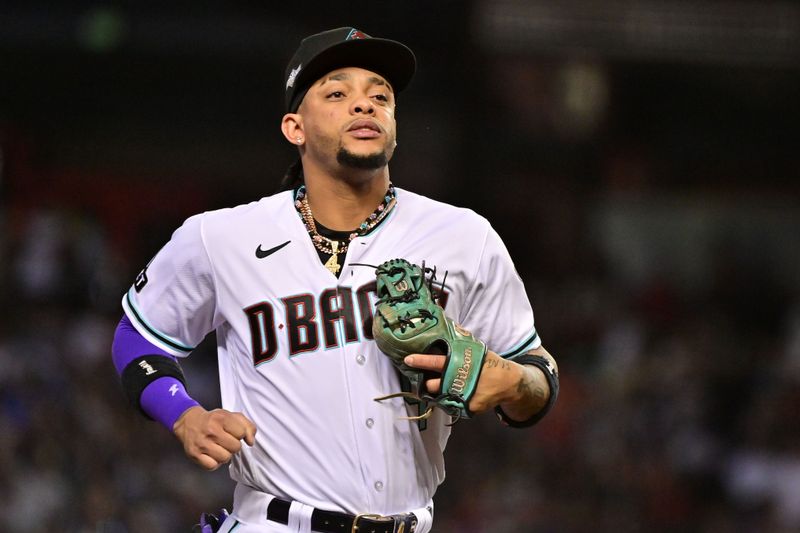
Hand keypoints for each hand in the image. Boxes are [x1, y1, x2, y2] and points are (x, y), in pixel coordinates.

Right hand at [173, 406, 256, 470]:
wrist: (189, 422)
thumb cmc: (213, 420)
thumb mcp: (231, 416)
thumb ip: (247, 426)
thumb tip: (251, 441)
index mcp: (221, 418)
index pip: (241, 433)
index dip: (240, 434)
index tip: (233, 432)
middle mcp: (211, 430)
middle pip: (235, 447)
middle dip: (234, 445)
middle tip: (226, 441)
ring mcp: (202, 443)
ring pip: (225, 458)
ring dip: (225, 455)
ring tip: (219, 448)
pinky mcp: (195, 455)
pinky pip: (212, 466)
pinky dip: (214, 463)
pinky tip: (212, 455)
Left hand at [403, 351, 523, 413]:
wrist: (507, 382)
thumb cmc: (487, 363)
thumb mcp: (475, 349)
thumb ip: (460, 340)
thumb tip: (448, 321)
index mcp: (458, 364)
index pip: (435, 361)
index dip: (420, 360)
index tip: (408, 359)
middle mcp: (458, 381)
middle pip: (432, 385)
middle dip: (428, 384)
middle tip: (430, 381)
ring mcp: (463, 396)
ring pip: (440, 398)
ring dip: (439, 394)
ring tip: (446, 389)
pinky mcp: (468, 409)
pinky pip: (453, 407)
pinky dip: (453, 402)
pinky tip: (460, 396)